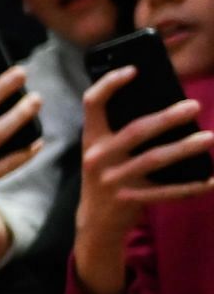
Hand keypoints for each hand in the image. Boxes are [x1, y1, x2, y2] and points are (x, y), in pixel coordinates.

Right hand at [72, 68, 213, 293]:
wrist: (95, 224)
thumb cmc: (109, 177)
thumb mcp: (104, 153)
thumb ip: (121, 132)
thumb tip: (167, 108)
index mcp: (92, 139)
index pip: (92, 103)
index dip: (110, 84)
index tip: (134, 69)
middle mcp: (98, 157)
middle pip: (135, 131)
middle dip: (167, 117)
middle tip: (195, 106)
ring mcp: (112, 180)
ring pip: (154, 159)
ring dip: (184, 147)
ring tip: (208, 137)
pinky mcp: (128, 200)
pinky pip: (165, 192)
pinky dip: (190, 186)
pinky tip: (211, 180)